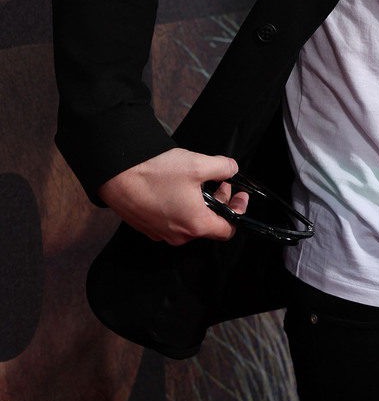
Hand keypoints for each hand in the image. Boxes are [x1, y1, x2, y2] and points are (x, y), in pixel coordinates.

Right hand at [98, 148, 248, 245]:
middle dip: (219, 202)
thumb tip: (232, 169)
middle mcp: (178, 236)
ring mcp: (161, 234)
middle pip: (208, 224)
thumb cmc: (156, 173)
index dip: (237, 211)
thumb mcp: (198, 164)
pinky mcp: (147, 227)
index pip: (227, 230)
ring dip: (200, 204)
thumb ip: (223, 167)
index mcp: (196, 225)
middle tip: (221, 182)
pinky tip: (177, 188)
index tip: (239, 195)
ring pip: (189, 222)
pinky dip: (181, 207)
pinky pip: (171, 221)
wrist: (116, 176)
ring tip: (198, 182)